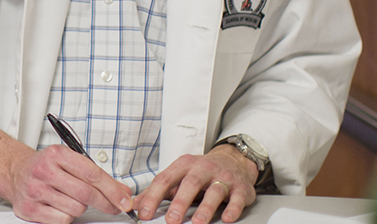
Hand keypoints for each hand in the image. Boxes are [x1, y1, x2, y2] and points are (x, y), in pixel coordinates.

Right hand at [4, 145, 134, 223]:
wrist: (15, 172)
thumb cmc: (46, 167)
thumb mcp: (69, 161)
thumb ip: (95, 175)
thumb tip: (123, 192)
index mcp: (56, 154)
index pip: (91, 173)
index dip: (112, 189)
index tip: (124, 200)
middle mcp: (44, 170)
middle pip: (86, 194)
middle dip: (105, 203)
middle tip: (114, 207)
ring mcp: (35, 190)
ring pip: (76, 208)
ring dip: (80, 208)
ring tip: (72, 199)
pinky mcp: (30, 208)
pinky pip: (62, 220)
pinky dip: (66, 216)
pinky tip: (60, 207)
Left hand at [133, 146, 258, 223]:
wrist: (233, 160)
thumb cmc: (201, 171)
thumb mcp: (178, 175)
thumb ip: (158, 190)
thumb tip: (135, 204)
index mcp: (183, 165)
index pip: (165, 179)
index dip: (153, 197)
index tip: (144, 213)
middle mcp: (203, 168)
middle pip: (189, 184)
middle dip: (180, 203)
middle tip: (171, 220)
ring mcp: (223, 176)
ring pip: (214, 191)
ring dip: (206, 208)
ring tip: (198, 223)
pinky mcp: (240, 187)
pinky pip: (237, 198)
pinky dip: (232, 208)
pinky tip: (227, 218)